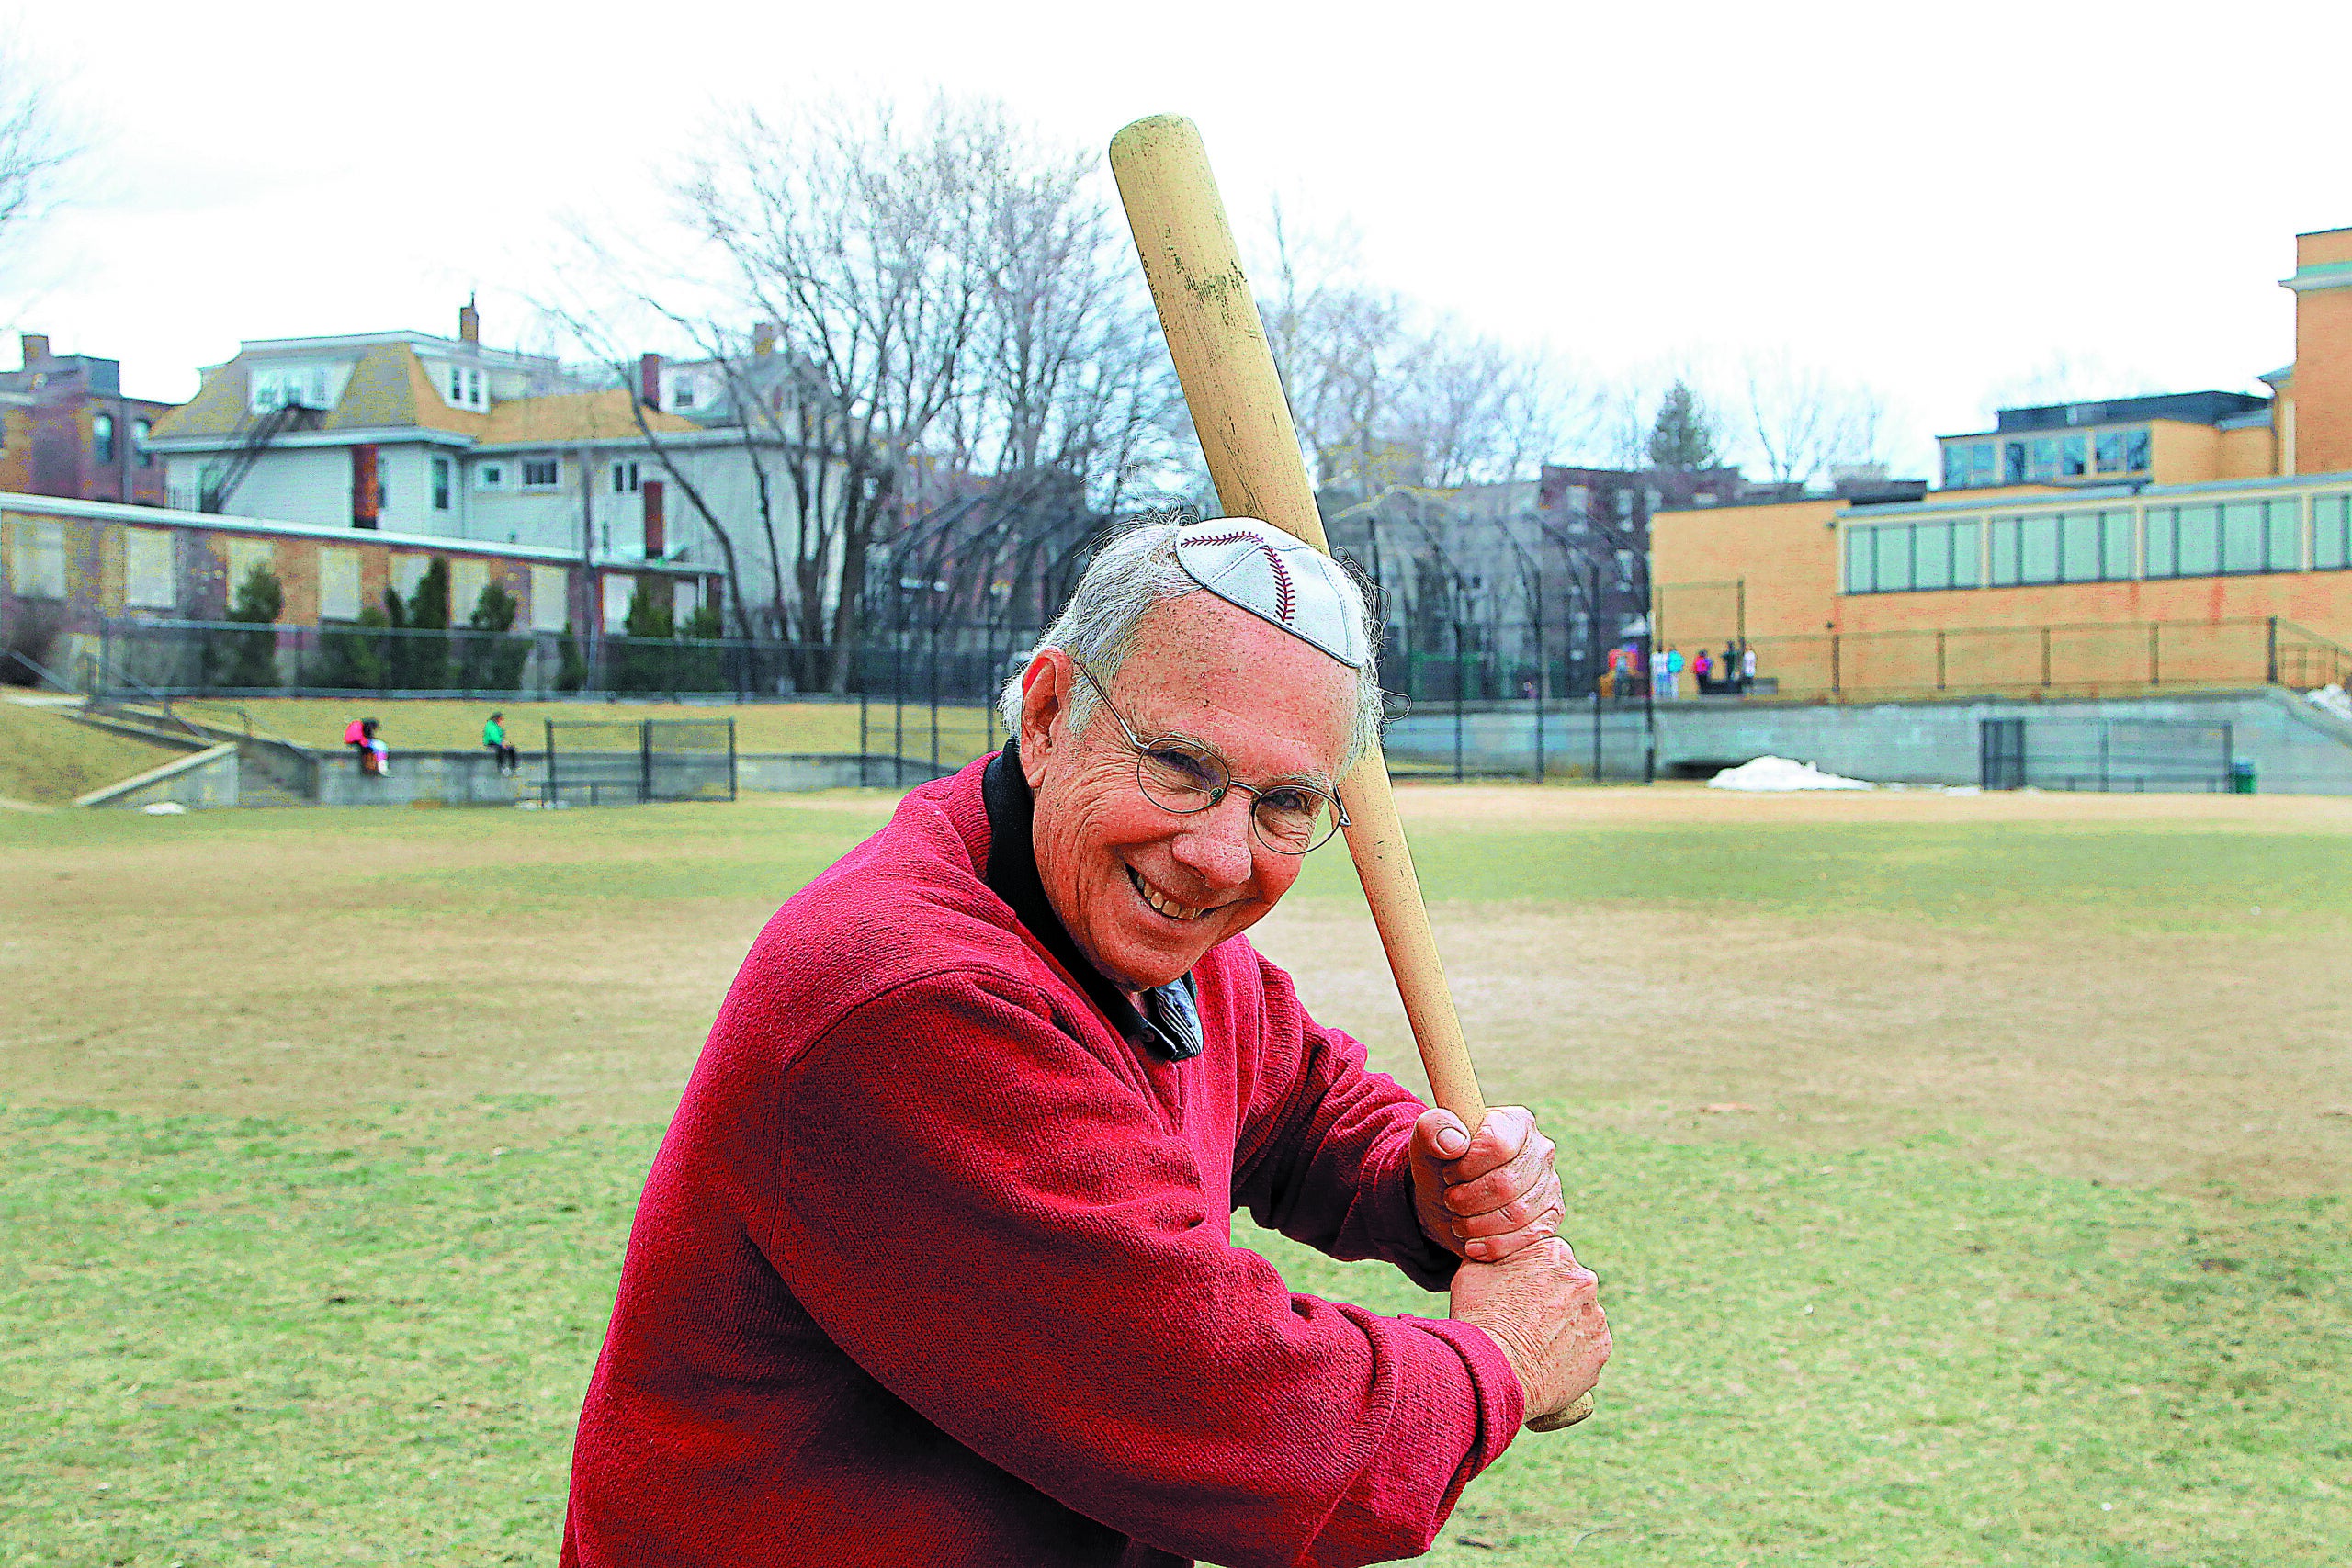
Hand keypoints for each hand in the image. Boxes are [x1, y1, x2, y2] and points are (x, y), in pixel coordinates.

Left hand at [1410, 1105, 1562, 1263]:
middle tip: (1451, 1201)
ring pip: (1518, 1214)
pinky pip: (1529, 1237)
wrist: (1448, 1203)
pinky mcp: (1551, 1216)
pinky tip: (1473, 1243)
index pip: (1498, 1144)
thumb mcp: (1425, 1142)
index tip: (1448, 1174)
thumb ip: (1433, 1128)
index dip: (1467, 1166)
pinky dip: (1494, 1245)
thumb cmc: (1441, 1165)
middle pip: (1507, 1184)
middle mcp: (1541, 1150)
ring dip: (1478, 1224)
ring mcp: (1550, 1184)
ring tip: (1459, 1222)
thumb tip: (1455, 1142)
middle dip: (1468, 1200)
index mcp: (1516, 1122)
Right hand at [1449, 1237, 1609, 1426]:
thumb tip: (1495, 1252)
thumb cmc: (1479, 1319)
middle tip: (1521, 1321)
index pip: (1546, 1258)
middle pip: (1566, 1287)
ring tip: (1531, 1346)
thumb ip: (1496, 1255)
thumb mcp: (1473, 1270)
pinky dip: (1569, 1354)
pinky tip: (1544, 1363)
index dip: (1526, 1277)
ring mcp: (1596, 1317)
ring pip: (1578, 1318)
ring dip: (1561, 1327)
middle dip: (1548, 1300)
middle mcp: (1584, 1280)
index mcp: (1555, 1253)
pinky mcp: (1601, 1351)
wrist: (1493, 1374)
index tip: (1513, 1294)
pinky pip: (1586, 1348)